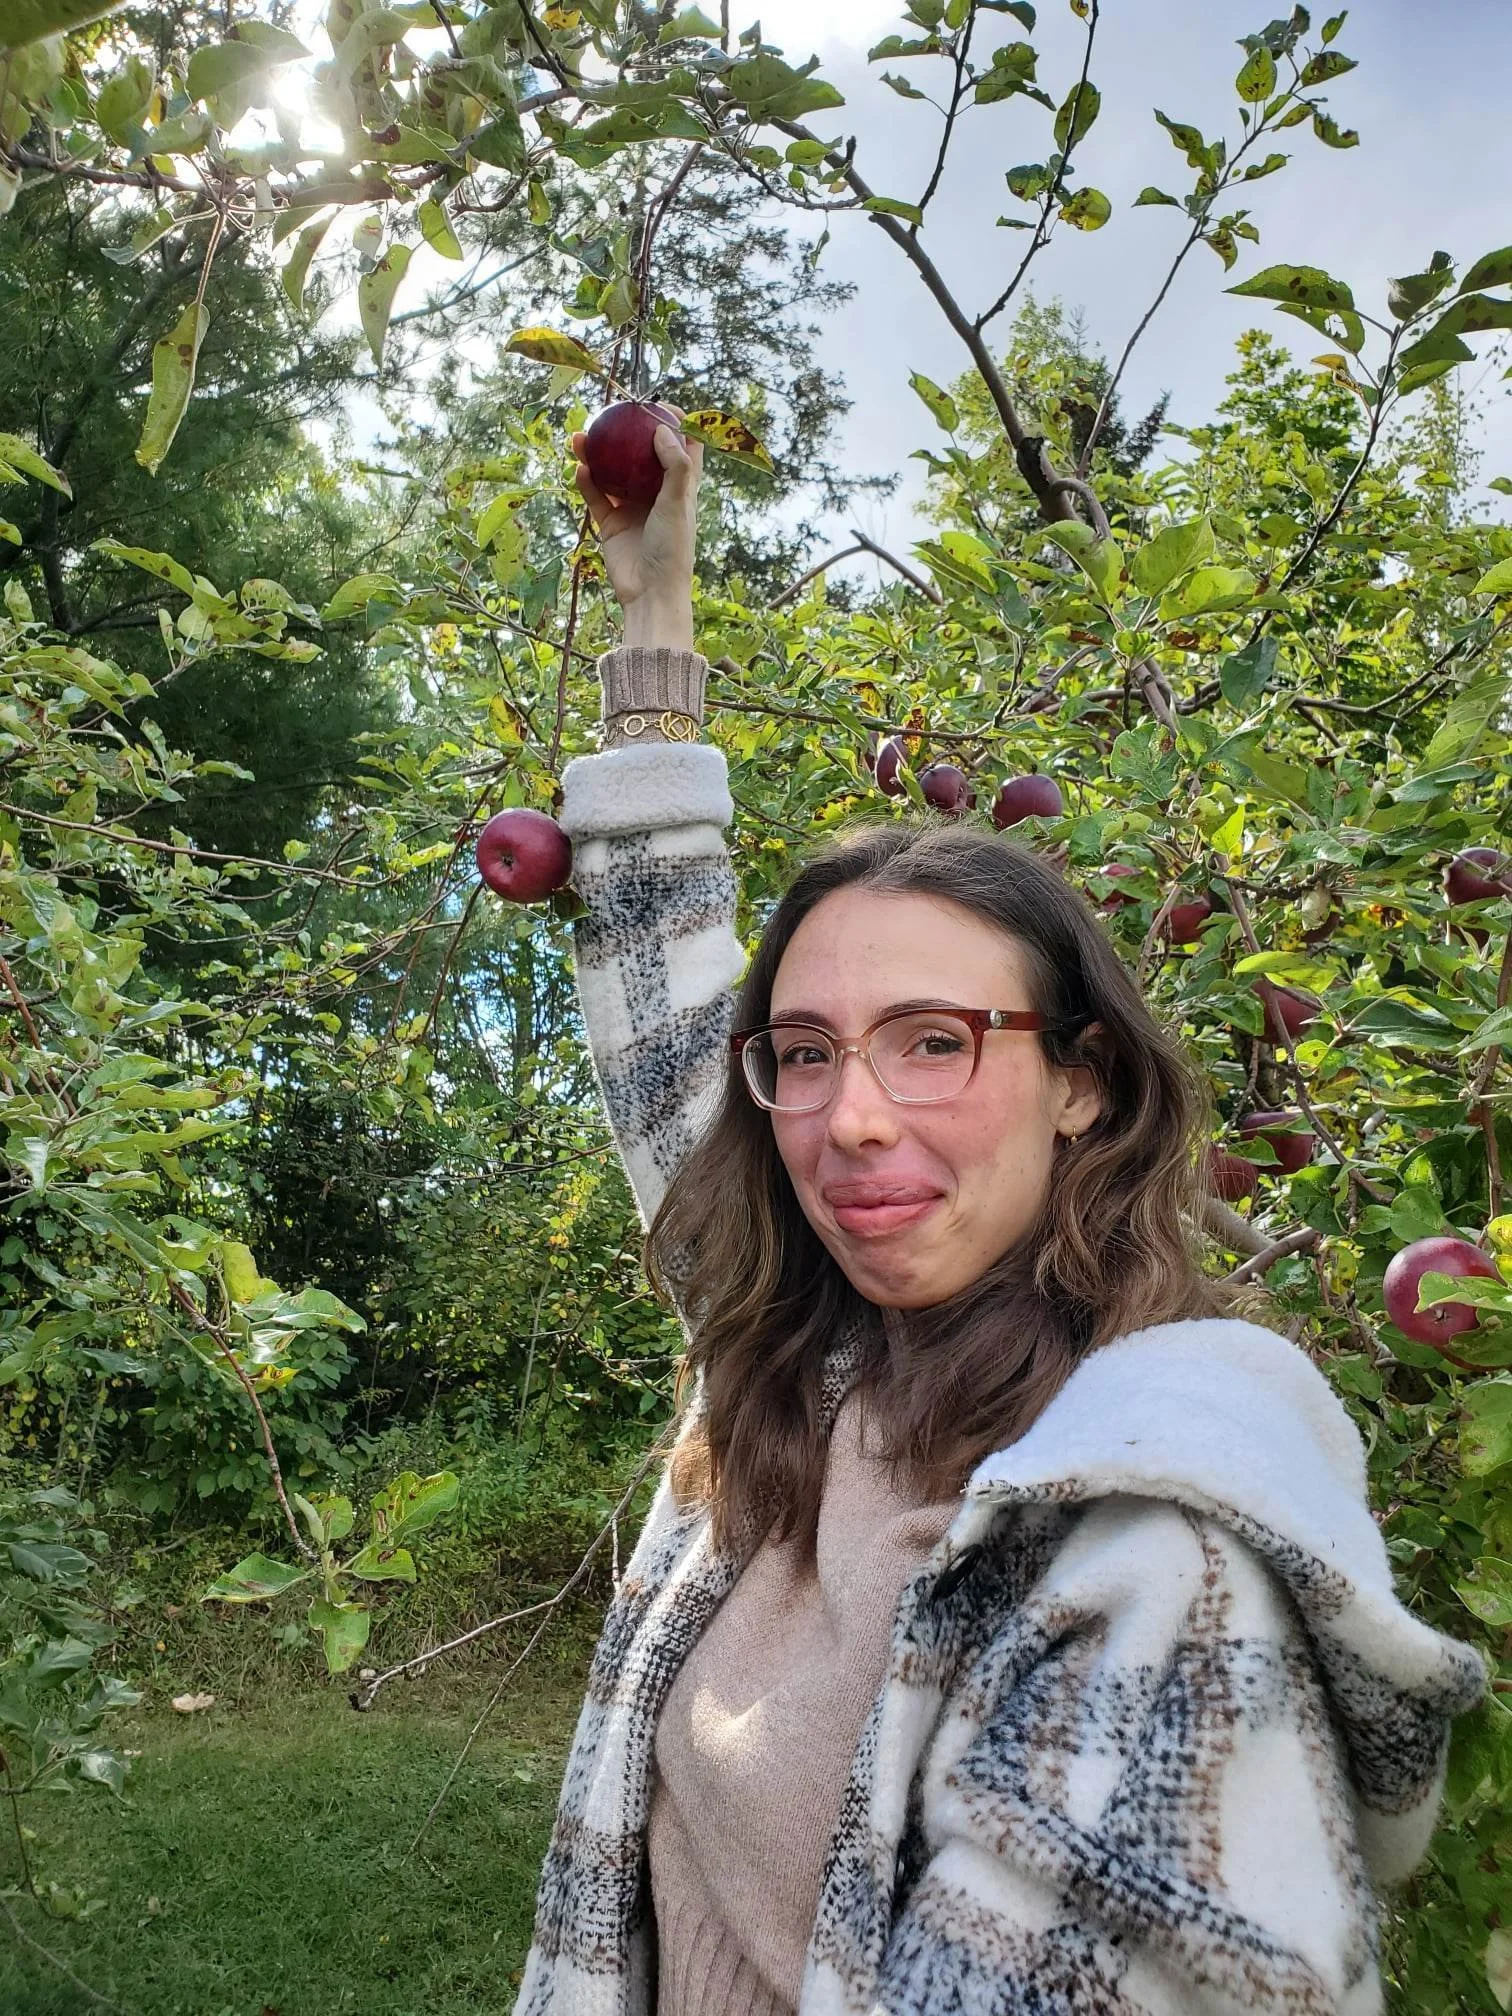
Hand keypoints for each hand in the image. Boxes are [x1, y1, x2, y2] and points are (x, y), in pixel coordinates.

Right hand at [571, 417, 701, 649]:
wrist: (650, 593)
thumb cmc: (672, 549)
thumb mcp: (678, 503)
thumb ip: (674, 466)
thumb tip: (662, 430)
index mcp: (680, 489)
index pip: (683, 449)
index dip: (676, 425)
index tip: (659, 406)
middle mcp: (656, 495)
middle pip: (639, 456)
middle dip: (625, 434)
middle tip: (610, 413)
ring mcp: (632, 508)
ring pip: (611, 473)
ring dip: (596, 455)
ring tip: (581, 437)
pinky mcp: (611, 524)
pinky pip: (595, 497)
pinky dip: (587, 482)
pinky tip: (579, 467)